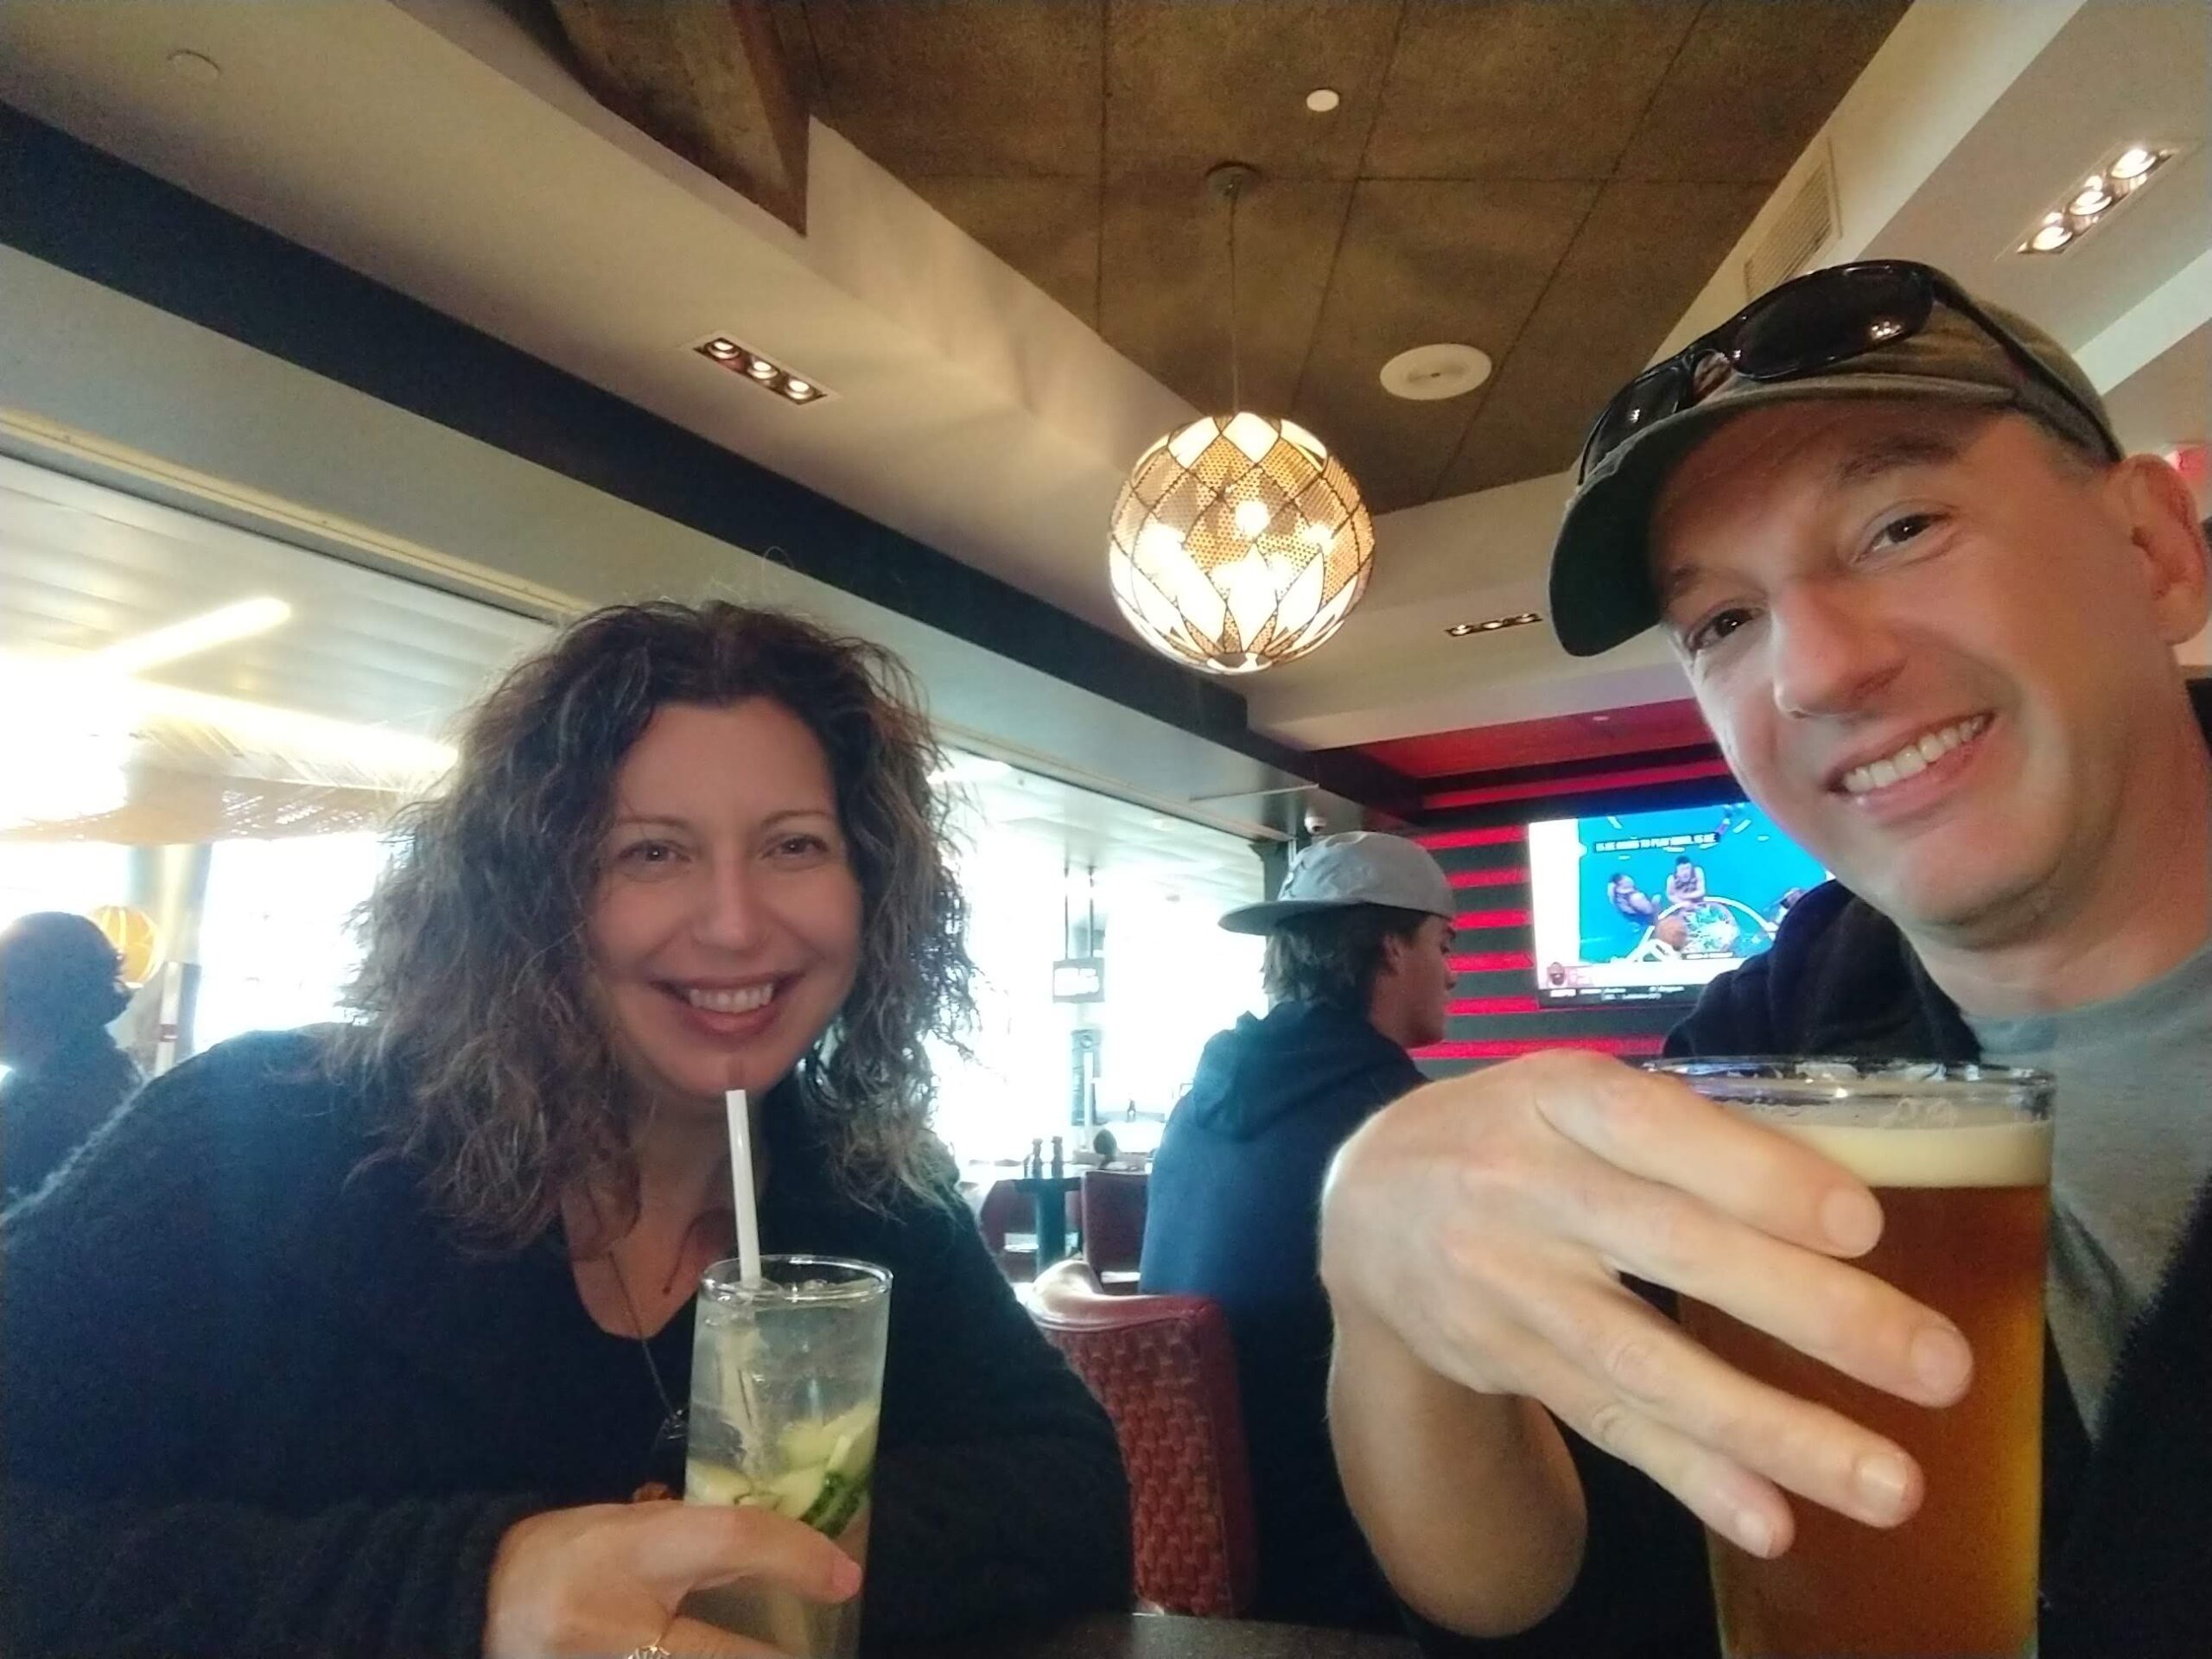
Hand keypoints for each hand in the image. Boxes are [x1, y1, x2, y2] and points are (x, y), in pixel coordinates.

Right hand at [484, 1500, 859, 1657]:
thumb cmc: (573, 1556)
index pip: (726, 1541)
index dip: (795, 1555)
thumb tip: (811, 1566)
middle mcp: (617, 1627)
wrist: (480, 1604)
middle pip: (722, 1656)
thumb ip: (718, 1551)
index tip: (846, 1577)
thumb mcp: (642, 1532)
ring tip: (784, 1657)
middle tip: (820, 1652)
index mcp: (629, 1554)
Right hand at [1318, 1051, 1974, 1557]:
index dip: (1755, 1177)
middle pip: (1673, 1254)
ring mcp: (1509, 1285)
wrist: (1367, 1209)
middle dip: (1813, 1313)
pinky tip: (1773, 1520)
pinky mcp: (1507, 1361)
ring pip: (1648, 1366)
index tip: (1865, 1225)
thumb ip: (1685, 1131)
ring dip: (1775, 1430)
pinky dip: (1692, 1477)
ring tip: (1891, 1486)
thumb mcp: (1574, 1092)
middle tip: (1937, 1366)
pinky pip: (1608, 1426)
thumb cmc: (1518, 1133)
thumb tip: (1855, 1193)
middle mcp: (1523, 1187)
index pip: (1656, 1131)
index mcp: (1558, 1096)